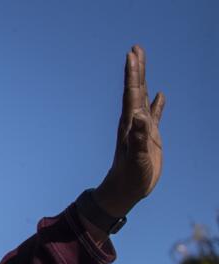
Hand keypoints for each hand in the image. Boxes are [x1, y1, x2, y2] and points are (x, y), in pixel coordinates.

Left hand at [93, 44, 164, 217]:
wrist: (126, 190)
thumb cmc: (130, 177)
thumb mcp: (136, 158)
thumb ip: (138, 138)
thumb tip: (140, 117)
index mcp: (130, 124)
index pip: (132, 93)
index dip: (132, 74)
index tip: (132, 54)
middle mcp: (134, 122)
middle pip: (136, 90)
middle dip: (136, 69)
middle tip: (136, 48)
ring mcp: (142, 128)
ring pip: (144, 98)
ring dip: (143, 80)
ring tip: (142, 62)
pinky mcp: (150, 136)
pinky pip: (154, 114)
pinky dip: (158, 103)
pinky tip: (161, 94)